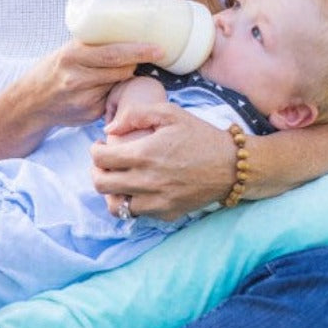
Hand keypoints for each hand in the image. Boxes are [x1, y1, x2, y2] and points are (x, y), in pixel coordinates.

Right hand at [19, 40, 161, 128]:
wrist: (31, 102)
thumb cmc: (54, 70)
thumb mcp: (67, 51)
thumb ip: (94, 47)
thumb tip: (130, 34)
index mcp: (72, 55)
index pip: (114, 53)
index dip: (139, 51)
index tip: (159, 49)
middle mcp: (78, 78)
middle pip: (122, 70)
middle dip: (135, 62)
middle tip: (147, 55)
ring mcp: (85, 98)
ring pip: (119, 84)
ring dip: (126, 77)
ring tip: (120, 71)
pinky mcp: (90, 113)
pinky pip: (113, 99)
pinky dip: (116, 92)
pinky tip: (107, 89)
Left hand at [91, 103, 235, 220]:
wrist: (232, 166)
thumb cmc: (200, 136)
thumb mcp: (170, 113)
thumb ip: (136, 115)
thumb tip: (109, 129)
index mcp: (144, 154)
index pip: (99, 159)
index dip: (95, 150)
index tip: (102, 146)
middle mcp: (146, 181)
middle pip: (100, 184)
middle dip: (97, 171)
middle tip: (106, 164)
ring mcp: (156, 201)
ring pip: (115, 206)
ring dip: (112, 192)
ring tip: (119, 180)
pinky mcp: (166, 213)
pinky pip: (138, 214)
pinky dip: (133, 203)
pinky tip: (140, 190)